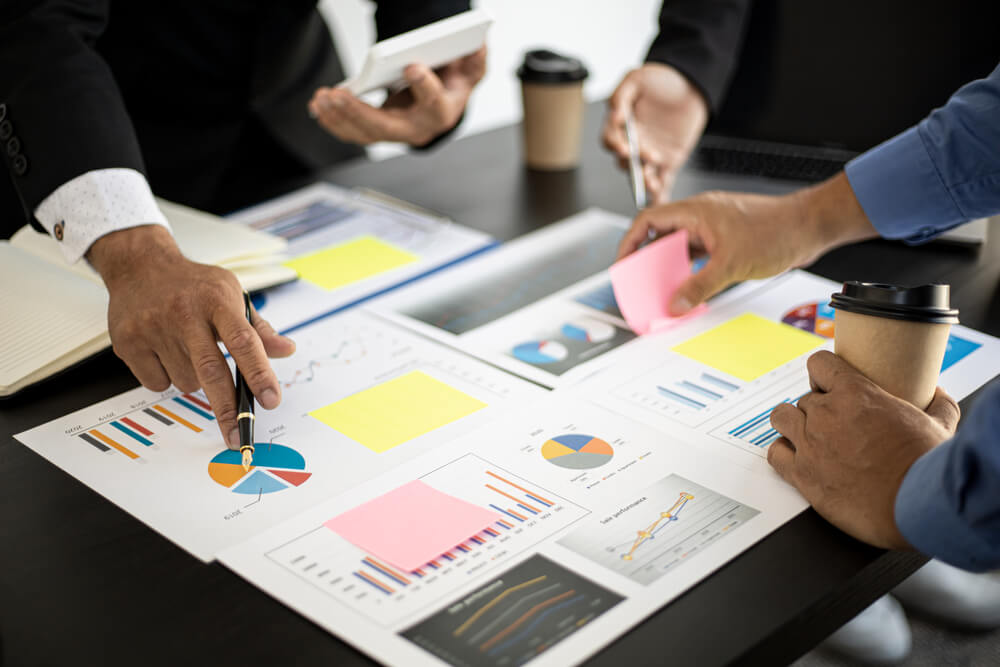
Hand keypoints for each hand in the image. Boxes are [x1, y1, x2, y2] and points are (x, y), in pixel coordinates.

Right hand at [87, 225, 295, 448]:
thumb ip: (258, 328)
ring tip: (188, 349)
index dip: (259, 373)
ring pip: (186, 382)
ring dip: (195, 379)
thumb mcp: (231, 294)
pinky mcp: (128, 342)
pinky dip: (167, 378)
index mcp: (216, 300)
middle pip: (211, 371)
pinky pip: (158, 383)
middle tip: (239, 435)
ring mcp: (153, 327)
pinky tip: (164, 351)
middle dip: (227, 408)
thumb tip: (287, 351)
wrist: (139, 265)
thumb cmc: (194, 286)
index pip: (243, 341)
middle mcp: (184, 313)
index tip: (270, 400)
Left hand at [308, 47, 486, 145]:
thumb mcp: (470, 72)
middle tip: (339, 95)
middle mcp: (417, 129)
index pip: (434, 103)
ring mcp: (394, 133)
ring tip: (322, 98)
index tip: (412, 67)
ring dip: (340, 118)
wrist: (441, 105)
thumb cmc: (451, 86)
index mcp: (442, 112)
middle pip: (386, 127)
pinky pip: (352, 132)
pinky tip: (318, 107)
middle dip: (359, 113)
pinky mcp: (376, 131)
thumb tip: (477, 46)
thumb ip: (475, 60)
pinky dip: (333, 121)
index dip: (424, 86)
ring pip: (364, 134)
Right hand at [602, 63, 708, 203]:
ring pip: (642, 173)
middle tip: (646, 157)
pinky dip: (661, 192)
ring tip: (652, 183)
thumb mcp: (638, 77)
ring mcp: (651, 153)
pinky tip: (660, 199)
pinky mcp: (669, 161)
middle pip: (625, 160)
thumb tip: (614, 113)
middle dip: (633, 162)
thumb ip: (622, 93)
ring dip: (644, 181)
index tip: (623, 146)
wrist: (692, 84)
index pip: (610, 139)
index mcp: (622, 124)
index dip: (614, 144)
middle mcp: (634, 141)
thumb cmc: (663, 79)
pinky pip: (663, 180)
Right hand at [616, 172, 879, 313]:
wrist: (811, 226)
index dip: (630, 242)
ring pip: (680, 248)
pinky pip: (698, 257)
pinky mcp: (726, 241)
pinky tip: (689, 290)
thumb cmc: (776, 230)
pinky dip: (689, 272)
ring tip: (662, 291)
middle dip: (648, 261)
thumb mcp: (731, 263)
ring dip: (670, 269)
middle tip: (641, 284)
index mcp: (695, 211)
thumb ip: (699, 286)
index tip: (624, 265)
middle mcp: (701, 217)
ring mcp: (713, 229)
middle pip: (661, 237)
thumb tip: (675, 305)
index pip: (648, 221)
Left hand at [769, 351, 959, 548]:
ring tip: (807, 436)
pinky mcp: (802, 473)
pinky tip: (795, 458)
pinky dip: (782, 454)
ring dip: (792, 424)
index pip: (819, 364)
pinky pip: (775, 454)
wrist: (915, 505)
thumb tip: (938, 393)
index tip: (828, 385)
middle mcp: (825, 414)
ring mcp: (810, 443)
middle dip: (818, 410)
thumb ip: (937, 404)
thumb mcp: (939, 425)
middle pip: (805, 399)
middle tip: (834, 426)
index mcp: (855, 394)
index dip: (823, 374)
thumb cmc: (926, 467)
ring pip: (781, 418)